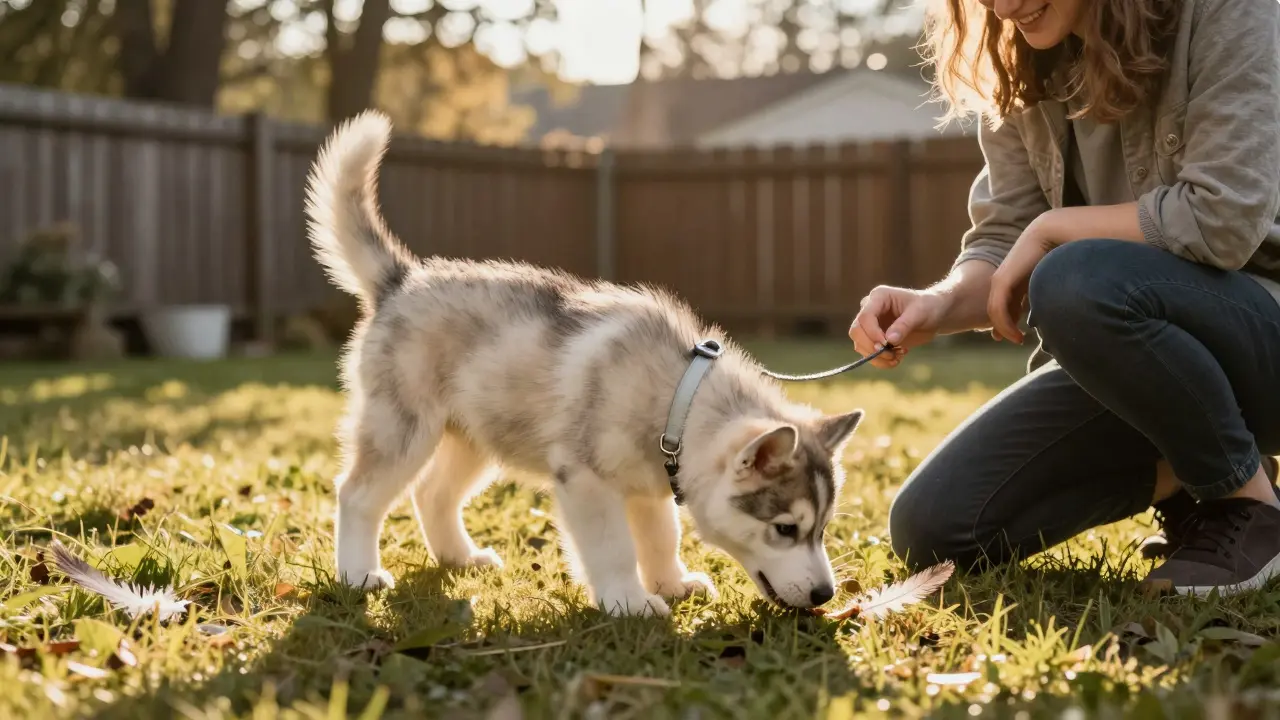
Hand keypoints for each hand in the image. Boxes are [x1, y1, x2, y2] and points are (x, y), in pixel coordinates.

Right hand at [849, 286, 950, 367]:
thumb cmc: (928, 307)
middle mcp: (870, 309)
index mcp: (878, 297)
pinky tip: (897, 358)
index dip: (872, 333)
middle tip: (891, 354)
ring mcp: (870, 325)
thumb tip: (889, 341)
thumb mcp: (920, 313)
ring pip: (860, 345)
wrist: (934, 315)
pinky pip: (868, 353)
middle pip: (856, 331)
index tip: (886, 344)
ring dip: (876, 356)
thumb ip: (904, 325)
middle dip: (871, 346)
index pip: (865, 317)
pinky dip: (880, 361)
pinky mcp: (874, 338)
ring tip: (898, 357)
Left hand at [988, 216, 1058, 343]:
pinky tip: (1016, 333)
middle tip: (1016, 340)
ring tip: (1018, 340)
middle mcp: (1005, 280)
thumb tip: (1053, 311)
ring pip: (996, 312)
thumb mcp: (1048, 280)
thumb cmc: (1060, 252)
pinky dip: (1004, 324)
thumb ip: (1044, 294)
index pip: (1007, 304)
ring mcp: (1000, 280)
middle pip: (999, 309)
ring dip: (1005, 329)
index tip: (1017, 337)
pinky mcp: (1001, 282)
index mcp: (1015, 279)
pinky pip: (998, 309)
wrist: (1053, 232)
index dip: (1010, 322)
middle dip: (1005, 327)